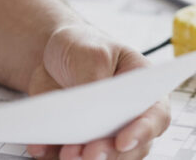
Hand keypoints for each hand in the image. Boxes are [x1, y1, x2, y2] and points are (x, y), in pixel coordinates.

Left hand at [25, 23, 170, 159]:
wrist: (54, 55)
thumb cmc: (83, 47)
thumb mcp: (91, 52)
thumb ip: (94, 79)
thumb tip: (89, 109)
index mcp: (142, 91)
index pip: (154, 117)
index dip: (142, 132)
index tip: (123, 141)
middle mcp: (128, 120)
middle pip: (130, 148)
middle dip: (108, 153)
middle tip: (89, 153)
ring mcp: (104, 135)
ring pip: (103, 158)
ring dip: (83, 159)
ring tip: (66, 153)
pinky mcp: (78, 143)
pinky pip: (65, 156)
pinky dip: (53, 154)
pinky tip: (41, 147)